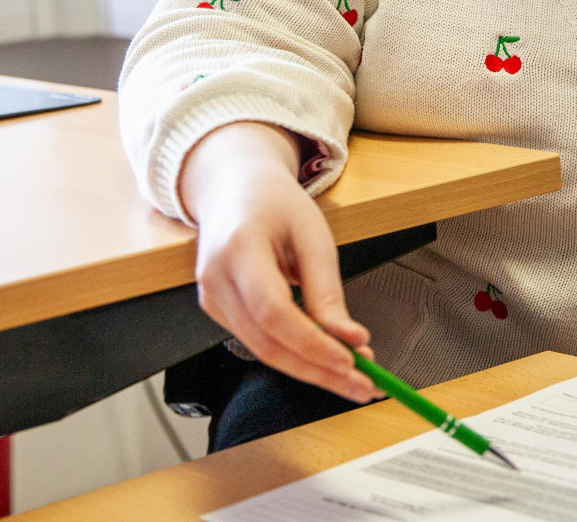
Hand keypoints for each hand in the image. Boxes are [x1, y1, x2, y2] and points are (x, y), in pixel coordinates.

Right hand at [179, 122, 381, 402]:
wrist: (233, 189)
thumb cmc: (275, 204)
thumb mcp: (313, 234)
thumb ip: (327, 290)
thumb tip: (350, 339)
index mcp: (239, 247)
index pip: (273, 311)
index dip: (312, 343)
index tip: (351, 361)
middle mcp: (216, 278)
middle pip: (267, 343)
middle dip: (319, 371)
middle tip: (364, 385)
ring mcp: (211, 298)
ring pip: (263, 351)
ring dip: (311, 370)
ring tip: (355, 377)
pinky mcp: (217, 311)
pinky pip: (259, 343)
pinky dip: (295, 356)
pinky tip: (326, 360)